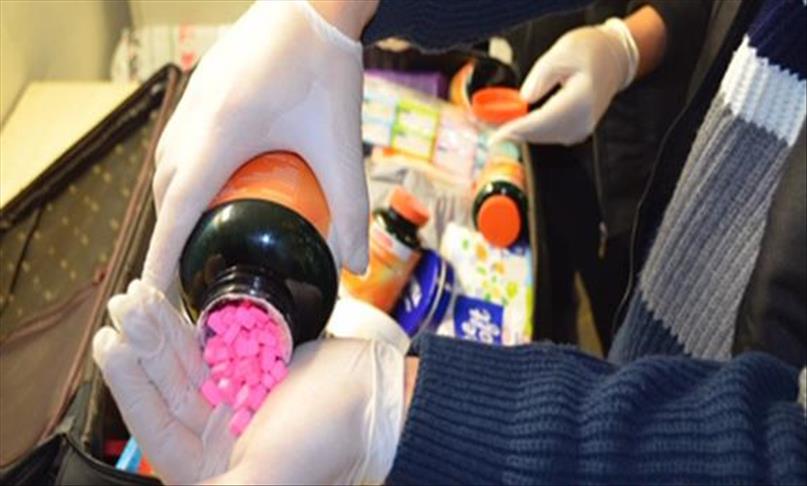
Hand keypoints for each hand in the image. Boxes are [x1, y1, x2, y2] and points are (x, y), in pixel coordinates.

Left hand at [93, 281, 404, 483]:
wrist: (378, 401)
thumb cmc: (327, 442)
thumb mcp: (265, 476)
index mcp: (212, 468)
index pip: (156, 426)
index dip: (128, 384)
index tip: (110, 342)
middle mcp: (217, 438)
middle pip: (168, 388)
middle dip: (144, 346)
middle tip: (124, 306)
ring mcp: (235, 402)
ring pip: (187, 362)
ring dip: (162, 330)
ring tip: (139, 297)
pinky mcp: (252, 372)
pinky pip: (213, 347)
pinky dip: (193, 325)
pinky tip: (174, 304)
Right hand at [143, 0, 369, 291]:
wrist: (312, 4)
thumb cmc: (325, 69)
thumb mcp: (340, 145)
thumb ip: (349, 206)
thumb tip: (353, 264)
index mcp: (222, 133)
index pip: (179, 209)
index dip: (162, 255)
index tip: (152, 293)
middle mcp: (194, 120)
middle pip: (167, 193)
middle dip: (171, 238)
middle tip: (189, 274)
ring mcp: (192, 103)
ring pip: (167, 168)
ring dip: (176, 206)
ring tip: (201, 238)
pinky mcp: (200, 93)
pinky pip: (178, 145)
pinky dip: (184, 177)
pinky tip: (212, 188)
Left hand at [490, 18, 638, 145]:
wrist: (612, 60)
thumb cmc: (589, 52)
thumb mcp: (560, 53)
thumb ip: (540, 78)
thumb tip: (524, 99)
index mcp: (580, 100)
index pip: (542, 122)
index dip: (516, 130)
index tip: (495, 137)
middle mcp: (583, 121)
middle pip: (540, 134)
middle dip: (513, 132)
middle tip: (488, 129)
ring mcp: (581, 129)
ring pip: (543, 138)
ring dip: (520, 133)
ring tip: (498, 126)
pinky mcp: (577, 132)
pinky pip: (549, 136)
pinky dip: (531, 131)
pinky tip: (518, 125)